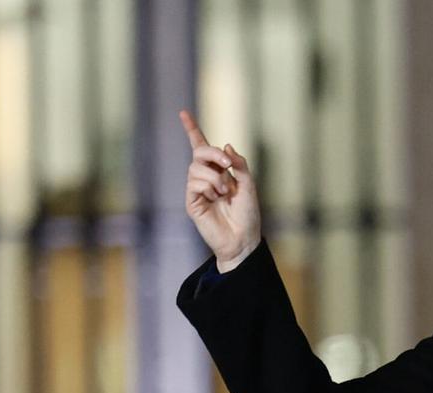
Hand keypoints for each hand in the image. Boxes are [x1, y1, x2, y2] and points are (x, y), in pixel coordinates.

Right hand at [180, 109, 261, 270]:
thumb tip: (226, 145)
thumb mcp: (249, 185)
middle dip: (212, 153)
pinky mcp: (192, 201)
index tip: (183, 113)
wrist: (242, 238)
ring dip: (215, 177)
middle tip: (227, 164)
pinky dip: (208, 187)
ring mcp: (197, 189)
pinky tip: (215, 199)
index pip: (201, 147)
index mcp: (219, 171)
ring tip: (224, 193)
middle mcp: (206, 178)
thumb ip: (239, 164)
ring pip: (196, 168)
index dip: (192, 130)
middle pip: (199, 152)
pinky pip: (194, 183)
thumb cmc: (247, 215)